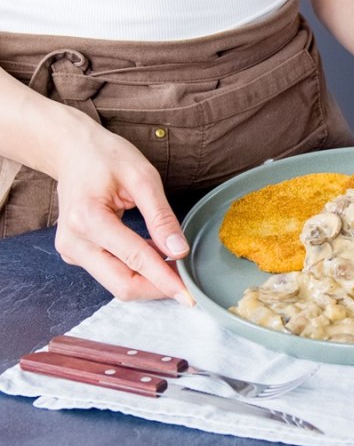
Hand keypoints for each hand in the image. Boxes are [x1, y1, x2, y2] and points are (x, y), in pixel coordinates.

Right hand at [52, 125, 193, 304]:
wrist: (72, 151)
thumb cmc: (106, 157)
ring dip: (149, 279)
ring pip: (117, 283)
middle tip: (189, 282)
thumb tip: (179, 251)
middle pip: (122, 284)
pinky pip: (111, 272)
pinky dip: (137, 269)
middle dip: (158, 287)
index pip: (135, 260)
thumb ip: (161, 217)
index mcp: (87, 219)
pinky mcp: (76, 254)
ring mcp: (72, 250)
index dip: (165, 279)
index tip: (189, 294)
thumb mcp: (143, 178)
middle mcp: (74, 241)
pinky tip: (154, 253)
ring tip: (173, 261)